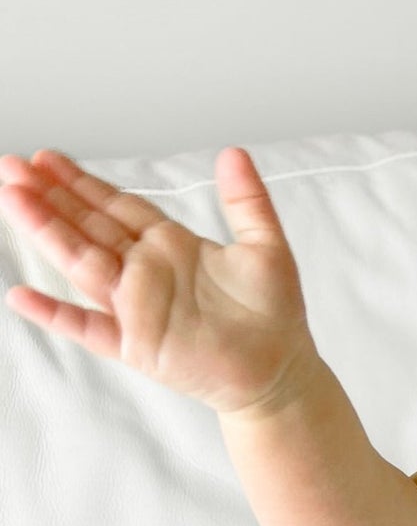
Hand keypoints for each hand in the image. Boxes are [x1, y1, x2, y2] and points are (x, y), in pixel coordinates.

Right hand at [0, 146, 315, 413]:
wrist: (281, 372)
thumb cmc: (275, 316)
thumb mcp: (267, 249)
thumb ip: (247, 202)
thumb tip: (234, 153)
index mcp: (171, 245)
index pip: (117, 206)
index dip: (83, 183)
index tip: (47, 158)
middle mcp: (146, 272)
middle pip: (89, 227)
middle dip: (51, 197)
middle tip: (11, 167)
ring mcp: (137, 308)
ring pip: (82, 264)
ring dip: (47, 233)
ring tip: (12, 200)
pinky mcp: (137, 345)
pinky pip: (88, 328)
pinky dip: (57, 314)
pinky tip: (22, 297)